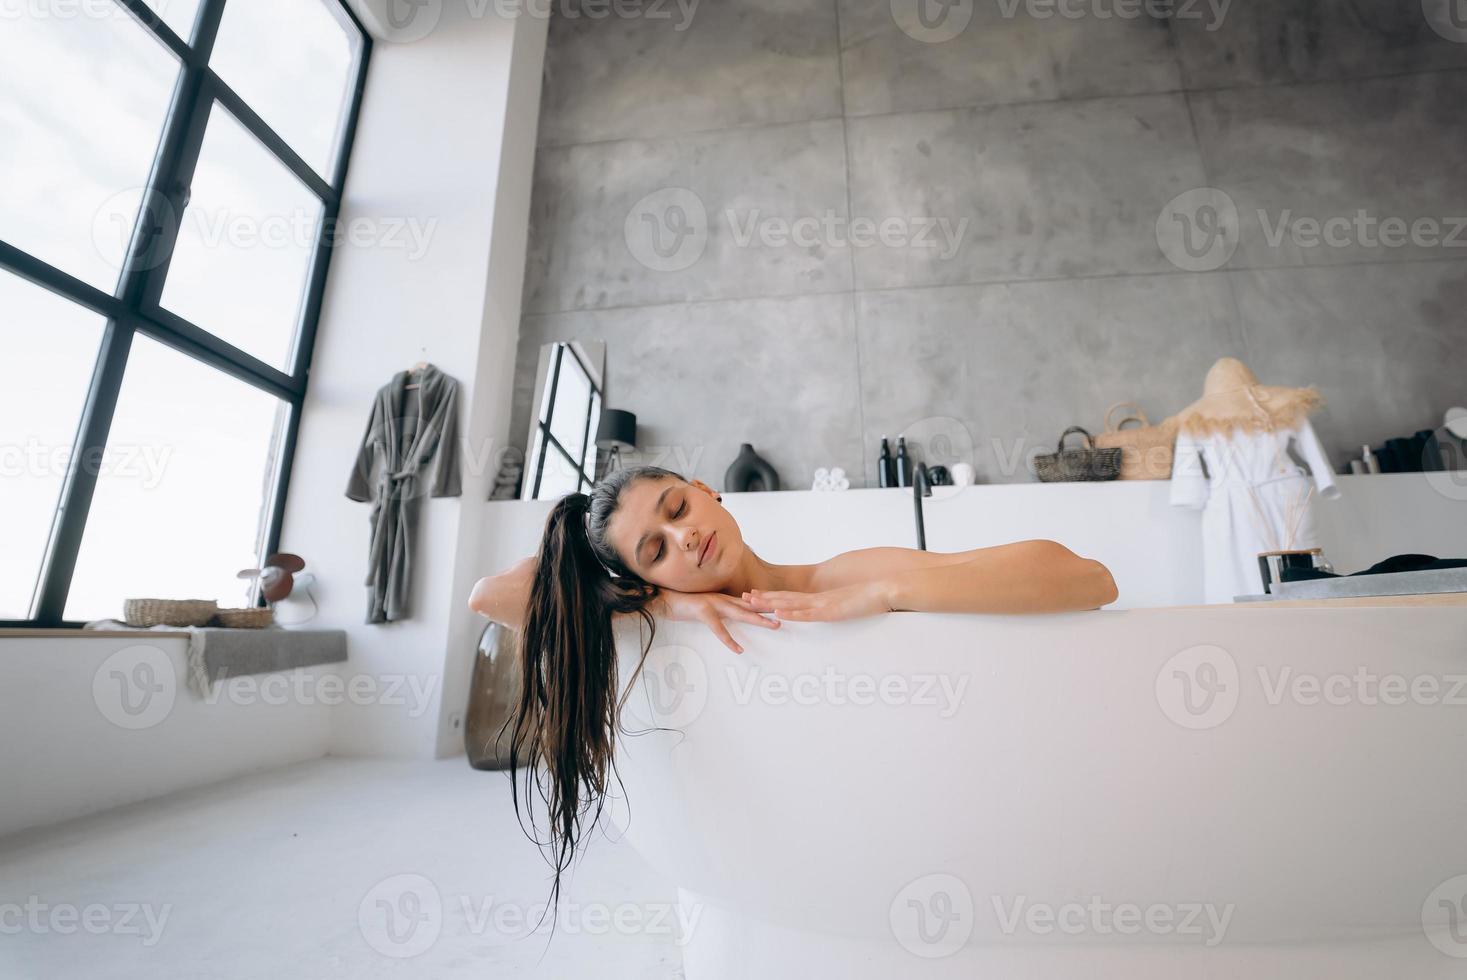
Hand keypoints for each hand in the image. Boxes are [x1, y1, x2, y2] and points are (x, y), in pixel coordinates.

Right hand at [655, 589, 779, 653]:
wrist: (663, 598)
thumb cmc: (684, 604)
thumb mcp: (707, 607)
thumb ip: (721, 610)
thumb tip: (734, 616)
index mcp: (724, 598)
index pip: (751, 601)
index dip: (768, 604)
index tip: (785, 608)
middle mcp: (722, 599)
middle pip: (751, 605)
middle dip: (770, 610)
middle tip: (788, 616)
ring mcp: (713, 604)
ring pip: (740, 612)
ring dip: (758, 619)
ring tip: (773, 626)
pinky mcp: (702, 611)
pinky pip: (718, 628)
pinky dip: (729, 639)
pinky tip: (738, 649)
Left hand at [741, 581, 892, 621]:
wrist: (888, 590)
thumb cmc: (873, 599)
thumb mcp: (852, 606)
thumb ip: (841, 608)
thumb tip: (836, 613)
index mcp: (822, 599)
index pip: (793, 598)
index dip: (773, 597)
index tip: (756, 596)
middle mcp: (819, 599)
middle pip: (786, 598)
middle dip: (764, 598)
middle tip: (743, 597)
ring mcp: (824, 604)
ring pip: (792, 604)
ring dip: (771, 603)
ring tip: (751, 602)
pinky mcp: (832, 611)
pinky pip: (809, 613)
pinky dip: (793, 613)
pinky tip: (779, 613)